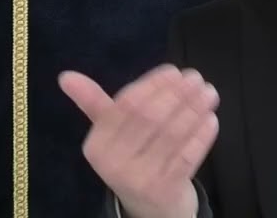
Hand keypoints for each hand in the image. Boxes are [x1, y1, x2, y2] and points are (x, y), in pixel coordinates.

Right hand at [60, 65, 219, 217]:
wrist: (148, 209)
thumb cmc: (130, 158)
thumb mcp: (108, 134)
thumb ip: (92, 102)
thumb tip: (64, 75)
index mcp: (97, 145)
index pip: (127, 105)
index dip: (153, 85)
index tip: (174, 71)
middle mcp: (114, 164)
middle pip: (152, 118)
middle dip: (177, 94)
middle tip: (196, 78)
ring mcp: (141, 179)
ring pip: (173, 135)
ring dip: (194, 109)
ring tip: (208, 93)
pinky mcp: (166, 190)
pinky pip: (187, 156)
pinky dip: (202, 135)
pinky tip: (211, 118)